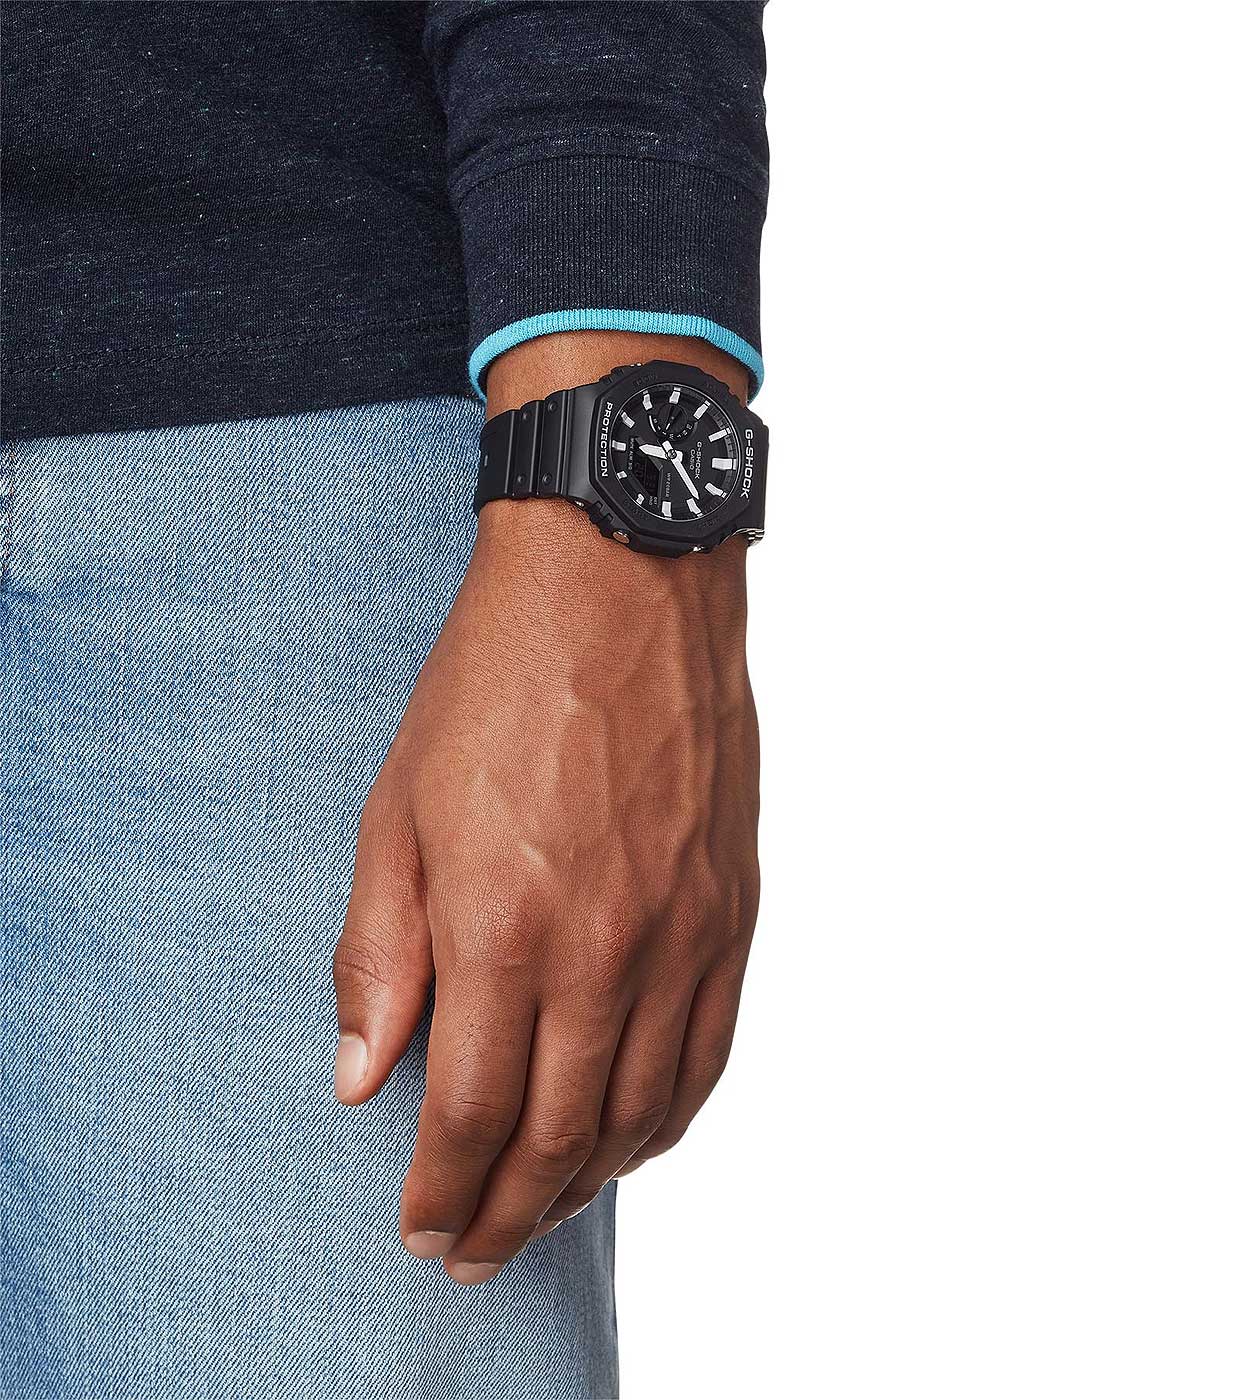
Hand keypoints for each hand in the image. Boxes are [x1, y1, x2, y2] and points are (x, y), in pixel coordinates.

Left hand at [331, 497, 759, 1286]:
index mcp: (502, 927)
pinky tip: (639, 1138)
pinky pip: (710, 1053)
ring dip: (589, 1183)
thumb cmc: (496, 684)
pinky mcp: (732, 912)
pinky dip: (670, 1118)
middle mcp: (604, 951)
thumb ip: (378, 954)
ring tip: (545, 1209)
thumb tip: (361, 1076)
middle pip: (559, 1137)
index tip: (420, 1231)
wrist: (620, 586)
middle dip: (507, 1215)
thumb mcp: (397, 810)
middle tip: (473, 1253)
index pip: (468, 1114)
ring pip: (643, 1113)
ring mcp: (682, 935)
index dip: (441, 1193)